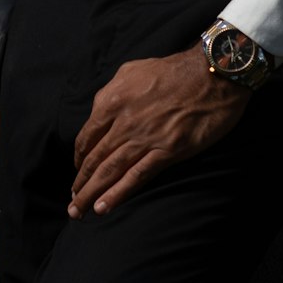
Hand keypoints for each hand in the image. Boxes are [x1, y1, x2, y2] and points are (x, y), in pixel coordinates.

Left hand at [69, 46, 249, 218]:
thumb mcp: (131, 71)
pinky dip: (117, 194)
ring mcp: (144, 138)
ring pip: (110, 171)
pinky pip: (136, 176)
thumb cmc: (173, 71)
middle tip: (71, 203)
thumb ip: (111, 93)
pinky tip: (103, 207)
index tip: (78, 172)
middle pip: (94, 159)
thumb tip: (100, 112)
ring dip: (90, 194)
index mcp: (112, 101)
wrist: (211, 74)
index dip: (79, 159)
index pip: (87, 137)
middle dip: (80, 184)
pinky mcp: (167, 151)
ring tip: (79, 211)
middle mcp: (123, 122)